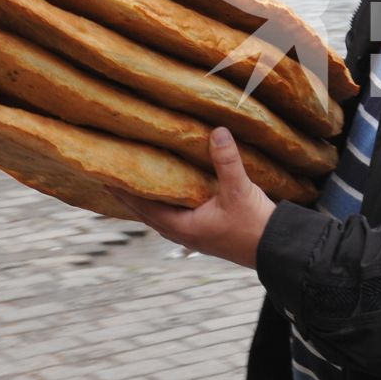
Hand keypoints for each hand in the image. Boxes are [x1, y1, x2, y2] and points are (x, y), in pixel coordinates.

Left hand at [118, 128, 276, 269]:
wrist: (276, 248)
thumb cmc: (254, 224)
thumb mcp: (240, 190)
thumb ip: (227, 161)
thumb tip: (217, 131)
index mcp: (182, 226)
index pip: (142, 206)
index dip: (122, 192)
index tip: (104, 176)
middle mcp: (182, 233)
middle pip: (145, 213)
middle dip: (128, 196)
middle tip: (110, 177)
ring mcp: (193, 236)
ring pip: (159, 217)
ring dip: (145, 202)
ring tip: (132, 184)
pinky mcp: (204, 234)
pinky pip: (173, 217)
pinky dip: (163, 205)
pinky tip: (167, 195)